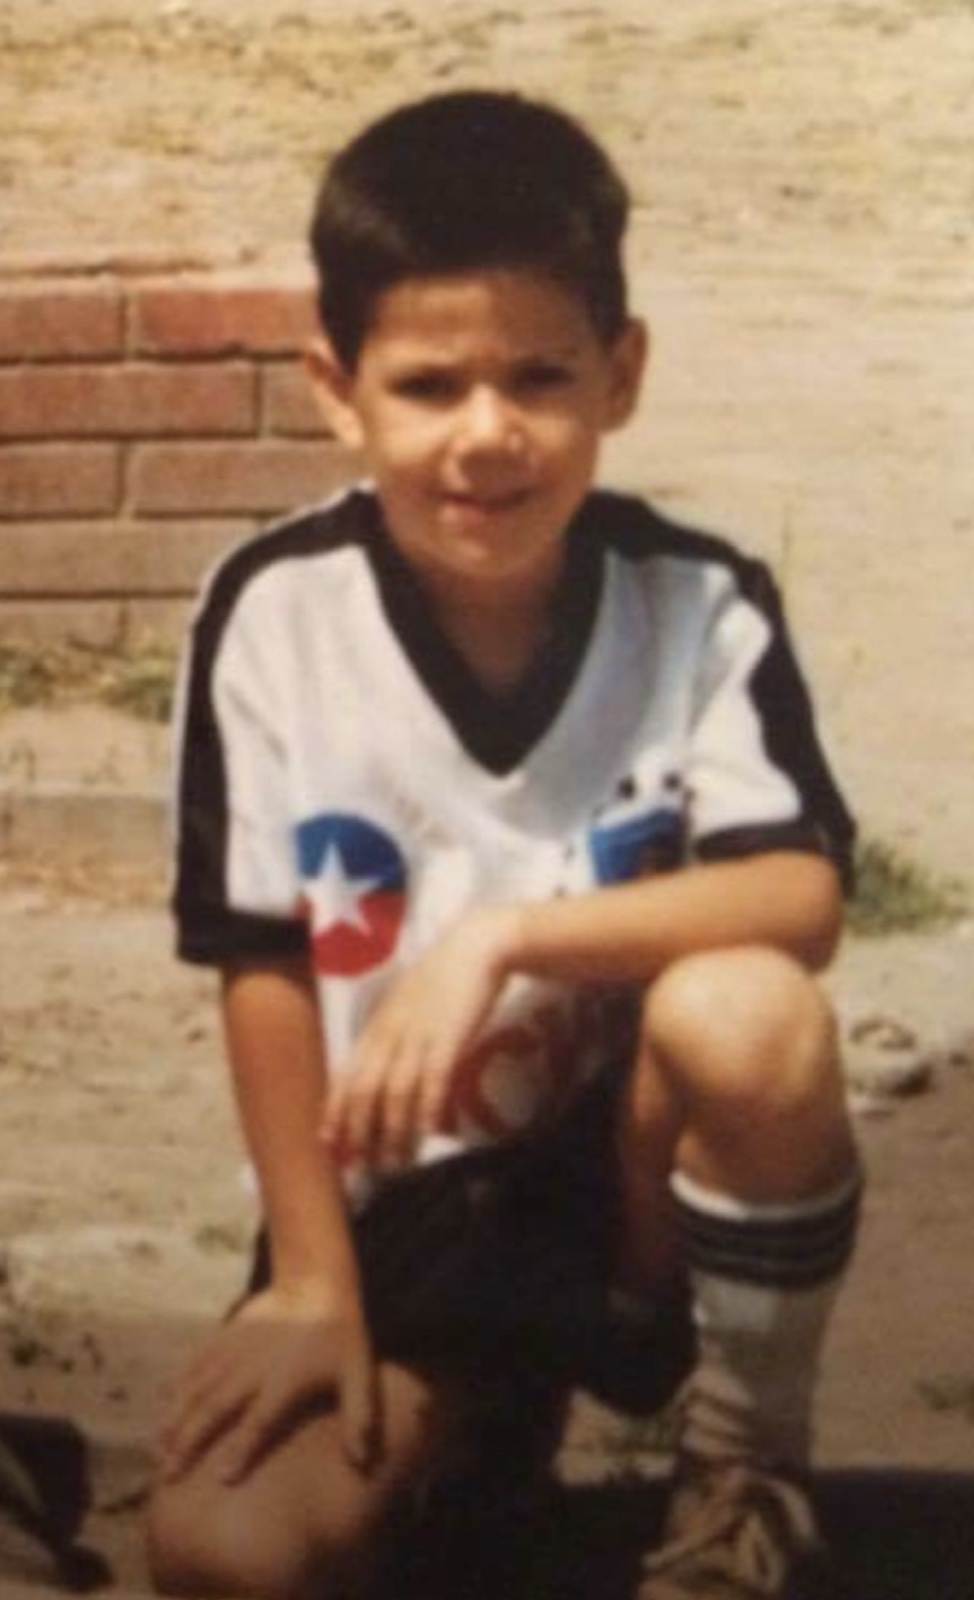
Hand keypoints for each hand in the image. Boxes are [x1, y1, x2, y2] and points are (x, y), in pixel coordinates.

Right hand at [158, 1283, 378, 1483]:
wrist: (315, 1282)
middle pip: (213, 1410)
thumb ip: (360, 1416)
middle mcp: (251, 1369)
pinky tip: (164, 1402)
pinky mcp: (224, 1334)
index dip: (242, 1451)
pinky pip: (195, 1361)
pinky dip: (178, 1382)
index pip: (259, 1423)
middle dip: (189, 1443)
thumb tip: (363, 1462)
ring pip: (196, 1388)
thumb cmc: (340, 1334)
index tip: (222, 1479)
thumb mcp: (358, 1373)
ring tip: (157, 1447)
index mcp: (283, 1382)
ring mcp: (233, 1350)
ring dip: (175, 1417)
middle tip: (168, 1475)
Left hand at [321, 905, 520, 1171]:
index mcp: (377, 1027)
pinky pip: (432, 1082)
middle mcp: (390, 1035)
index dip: (334, 1113)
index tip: (327, 1144)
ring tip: (394, 1163)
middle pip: (364, 1091)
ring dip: (392, 1133)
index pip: (346, 1076)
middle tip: (359, 1167)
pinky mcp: (449, 1039)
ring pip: (394, 1094)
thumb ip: (393, 1038)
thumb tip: (386, 1077)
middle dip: (358, 1133)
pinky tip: (428, 1134)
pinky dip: (427, 1111)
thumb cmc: (443, 978)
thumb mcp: (406, 1006)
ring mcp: (418, 1037)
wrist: (476, 946)